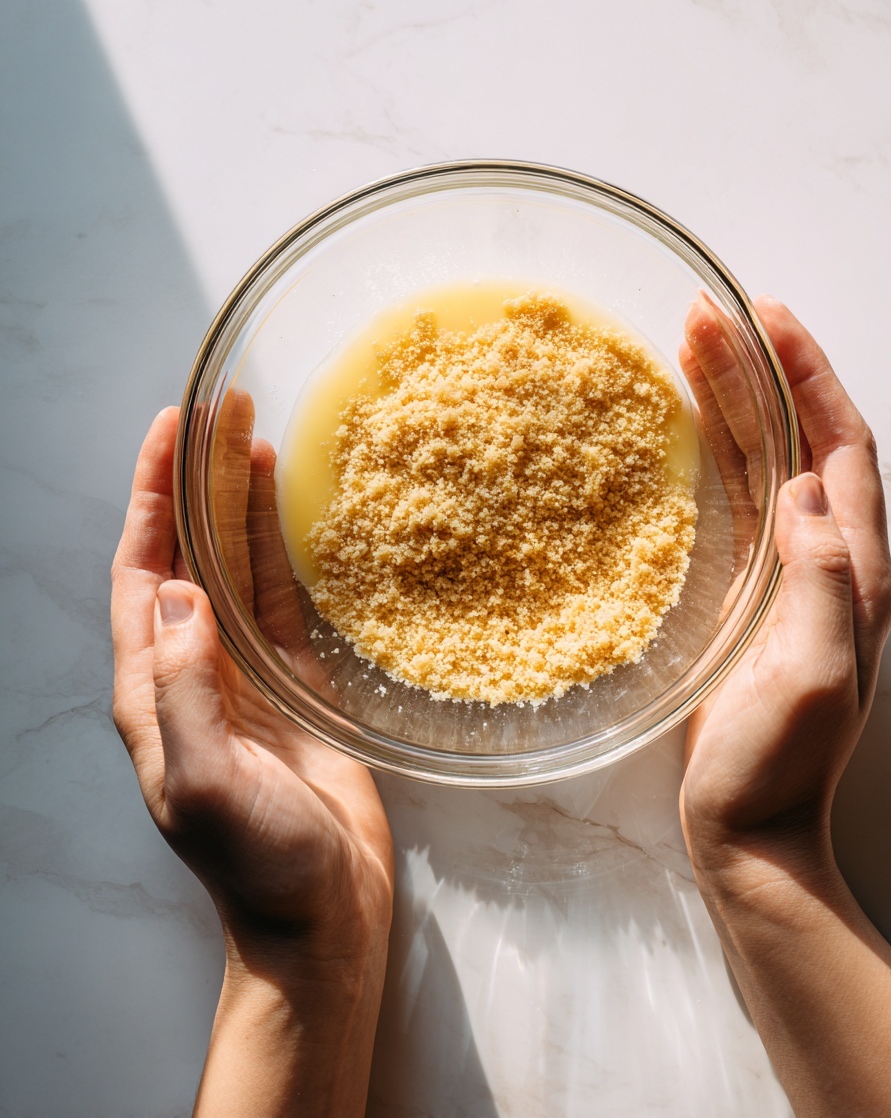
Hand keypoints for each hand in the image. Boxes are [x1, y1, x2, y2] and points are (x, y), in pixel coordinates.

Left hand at [111, 403, 392, 1116]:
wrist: (320, 914)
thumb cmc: (256, 862)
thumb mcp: (204, 782)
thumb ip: (186, 690)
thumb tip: (181, 593)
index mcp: (153, 688)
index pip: (141, 570)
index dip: (153, 497)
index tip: (171, 428)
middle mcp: (190, 667)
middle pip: (187, 552)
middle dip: (196, 480)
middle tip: (219, 405)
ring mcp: (243, 672)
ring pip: (235, 566)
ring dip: (239, 503)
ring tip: (253, 434)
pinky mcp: (295, 683)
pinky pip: (281, 600)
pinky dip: (281, 549)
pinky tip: (287, 509)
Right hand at [679, 294, 890, 864]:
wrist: (754, 828)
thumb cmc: (779, 765)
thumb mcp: (809, 678)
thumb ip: (821, 585)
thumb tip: (802, 491)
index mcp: (854, 571)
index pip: (841, 448)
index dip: (811, 377)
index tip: (769, 318)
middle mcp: (828, 560)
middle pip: (800, 439)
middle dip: (763, 370)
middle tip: (712, 312)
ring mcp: (786, 573)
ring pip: (766, 461)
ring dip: (736, 400)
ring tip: (692, 344)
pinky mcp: (747, 591)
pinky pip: (737, 500)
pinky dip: (717, 451)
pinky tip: (690, 425)